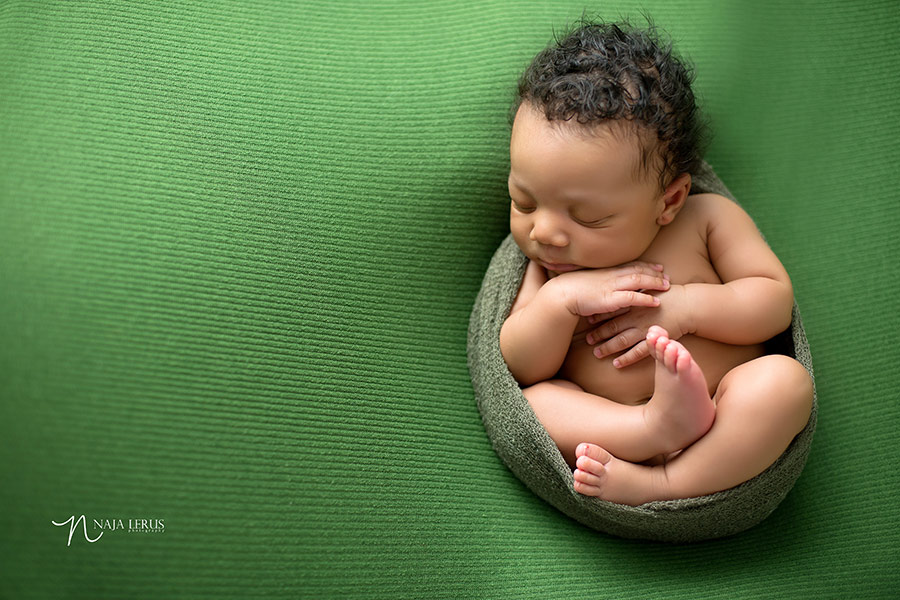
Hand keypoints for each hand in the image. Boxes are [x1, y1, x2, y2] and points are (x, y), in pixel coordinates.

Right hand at [554, 262, 670, 317]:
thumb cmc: (571, 288)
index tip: (658, 267)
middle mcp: (612, 275)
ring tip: (667, 286)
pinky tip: (656, 302)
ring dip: (655, 283)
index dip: (646, 266)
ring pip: (639, 281)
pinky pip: (633, 298)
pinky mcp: (611, 299)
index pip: (631, 265)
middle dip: (654, 272)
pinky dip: (646, 299)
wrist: (561, 294)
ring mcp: (612, 286)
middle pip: (638, 270)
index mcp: (607, 270)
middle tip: (667, 276)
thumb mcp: (588, 280)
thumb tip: (606, 283)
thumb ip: (600, 280)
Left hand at [585, 283, 692, 367]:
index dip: (600, 315)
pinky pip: (637, 352)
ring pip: (622, 340)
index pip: (613, 309)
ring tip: (597, 353)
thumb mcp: (651, 289)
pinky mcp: (654, 340)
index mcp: (635, 302)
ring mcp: (645, 329)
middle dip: (599, 333)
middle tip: (588, 339)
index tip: (588, 319)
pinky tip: (616, 364)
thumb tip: (627, 291)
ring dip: (608, 347)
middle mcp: (636, 316)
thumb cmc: (671, 295)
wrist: (689, 304)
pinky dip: (626, 358)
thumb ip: (638, 292)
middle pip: (613, 326)